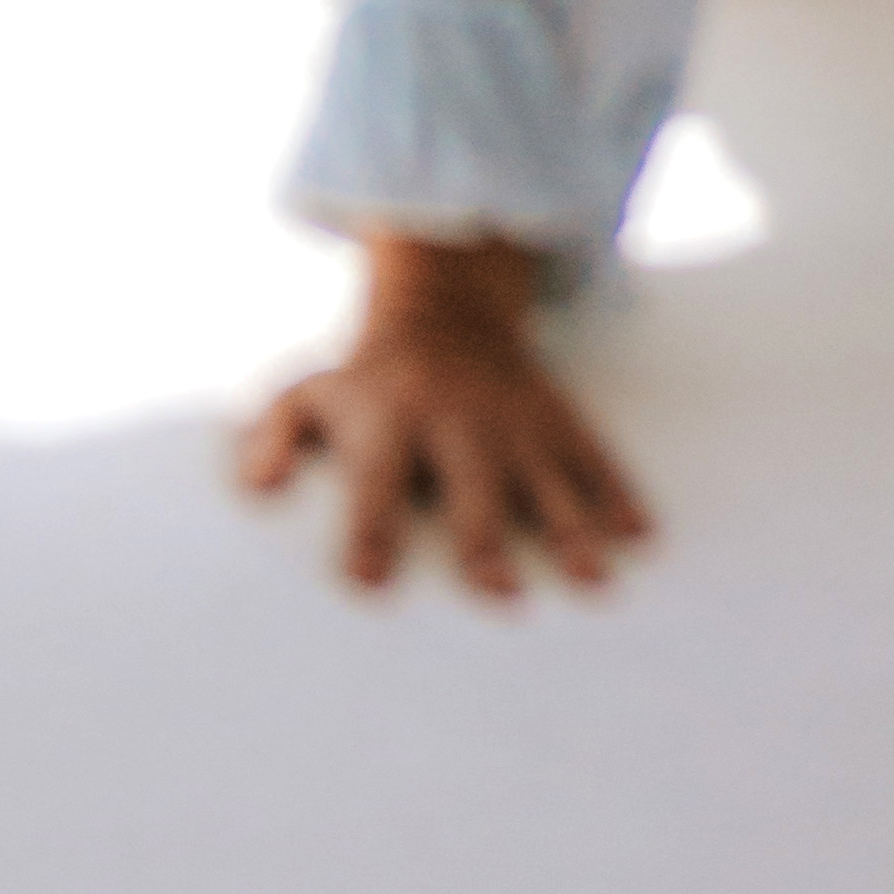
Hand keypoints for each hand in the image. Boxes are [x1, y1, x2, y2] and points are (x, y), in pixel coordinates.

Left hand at [238, 234, 653, 595]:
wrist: (445, 302)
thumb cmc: (369, 377)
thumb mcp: (311, 391)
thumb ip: (275, 435)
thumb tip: (254, 484)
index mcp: (388, 418)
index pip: (373, 480)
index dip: (367, 529)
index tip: (367, 579)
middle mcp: (453, 418)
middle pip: (470, 483)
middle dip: (483, 537)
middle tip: (500, 591)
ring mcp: (511, 417)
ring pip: (543, 474)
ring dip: (568, 526)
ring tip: (592, 577)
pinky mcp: (554, 415)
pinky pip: (592, 452)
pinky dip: (616, 490)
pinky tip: (640, 533)